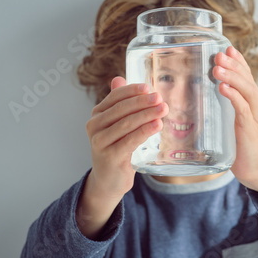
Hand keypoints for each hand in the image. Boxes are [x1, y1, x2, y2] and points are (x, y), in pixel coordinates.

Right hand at [85, 77, 167, 197]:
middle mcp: (94, 126)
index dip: (132, 90)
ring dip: (147, 115)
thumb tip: (119, 78)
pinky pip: (130, 140)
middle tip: (160, 98)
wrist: (109, 179)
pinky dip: (145, 131)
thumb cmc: (117, 148)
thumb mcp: (117, 125)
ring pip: (126, 124)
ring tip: (163, 109)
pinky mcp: (110, 156)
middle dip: (143, 102)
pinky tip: (157, 125)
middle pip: (122, 109)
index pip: (115, 97)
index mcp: (97, 114)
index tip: (148, 87)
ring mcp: (100, 142)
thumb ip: (119, 103)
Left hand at [213, 47, 257, 202]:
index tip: (227, 48)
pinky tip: (223, 88)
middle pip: (246, 78)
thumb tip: (202, 92)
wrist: (253, 167)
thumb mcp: (231, 119)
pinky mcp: (250, 128)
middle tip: (218, 54)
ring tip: (218, 68)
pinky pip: (243, 108)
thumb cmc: (239, 143)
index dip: (238, 61)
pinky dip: (234, 96)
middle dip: (233, 64)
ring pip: (246, 90)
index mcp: (252, 100)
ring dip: (232, 77)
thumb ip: (223, 105)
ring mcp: (255, 115)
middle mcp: (257, 104)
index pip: (246, 75)